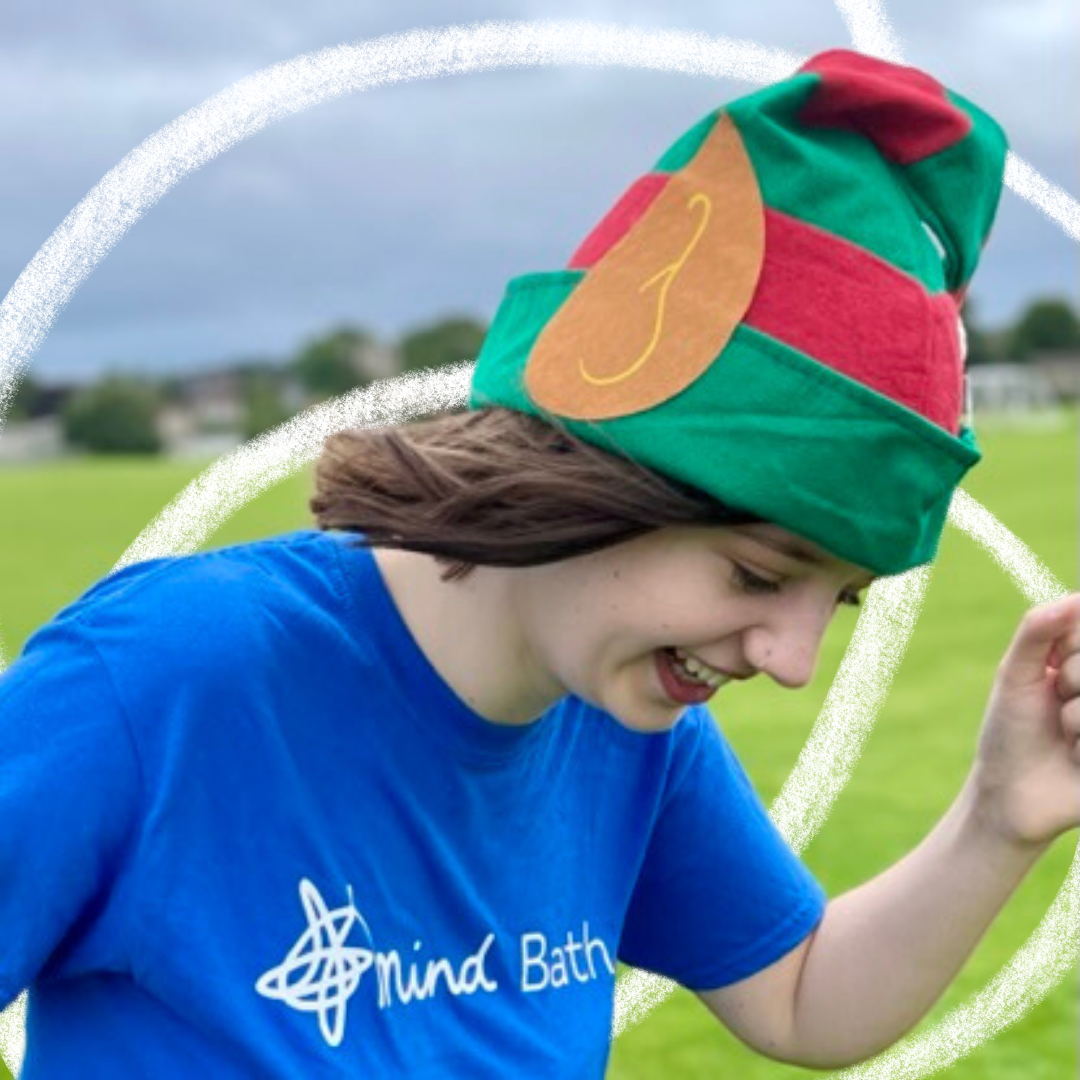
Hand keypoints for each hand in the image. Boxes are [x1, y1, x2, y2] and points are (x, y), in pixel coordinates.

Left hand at [968, 595, 1079, 850]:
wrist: (1014, 796)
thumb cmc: (1010, 732)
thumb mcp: (1014, 675)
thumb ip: (1036, 631)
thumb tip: (1074, 597)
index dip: (1070, 646)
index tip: (1052, 666)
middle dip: (1071, 677)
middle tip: (1055, 702)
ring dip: (1076, 714)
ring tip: (1067, 734)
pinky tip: (1078, 755)